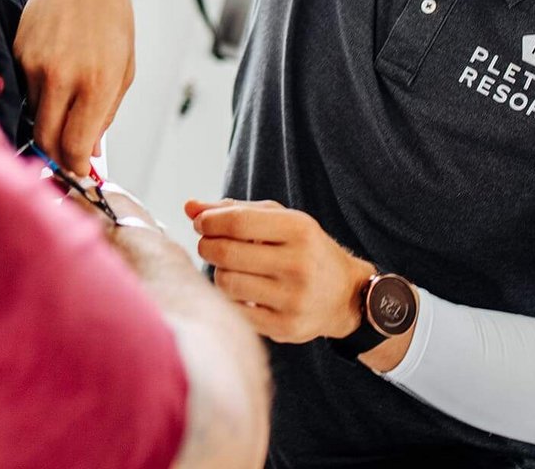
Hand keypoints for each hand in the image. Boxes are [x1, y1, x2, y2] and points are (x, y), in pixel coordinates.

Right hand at [15, 0, 134, 177]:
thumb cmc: (111, 20)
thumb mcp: (123, 70)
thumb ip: (106, 113)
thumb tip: (91, 151)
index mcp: (95, 84)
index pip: (75, 146)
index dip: (75, 166)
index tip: (77, 171)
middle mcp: (61, 77)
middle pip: (46, 140)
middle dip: (56, 154)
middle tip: (65, 155)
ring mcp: (34, 65)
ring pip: (34, 116)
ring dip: (48, 120)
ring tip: (64, 101)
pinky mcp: (17, 53)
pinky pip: (24, 90)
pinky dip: (38, 92)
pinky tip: (52, 70)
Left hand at [186, 198, 373, 344]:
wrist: (345, 295)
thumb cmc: (303, 250)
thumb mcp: (279, 221)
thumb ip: (234, 211)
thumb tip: (189, 206)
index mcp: (300, 230)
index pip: (237, 222)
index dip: (208, 222)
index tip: (201, 224)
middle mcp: (299, 265)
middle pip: (226, 254)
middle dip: (207, 246)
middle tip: (209, 245)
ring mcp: (293, 299)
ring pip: (226, 283)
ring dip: (219, 273)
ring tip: (231, 269)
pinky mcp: (285, 328)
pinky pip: (235, 311)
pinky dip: (230, 299)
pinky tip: (242, 291)